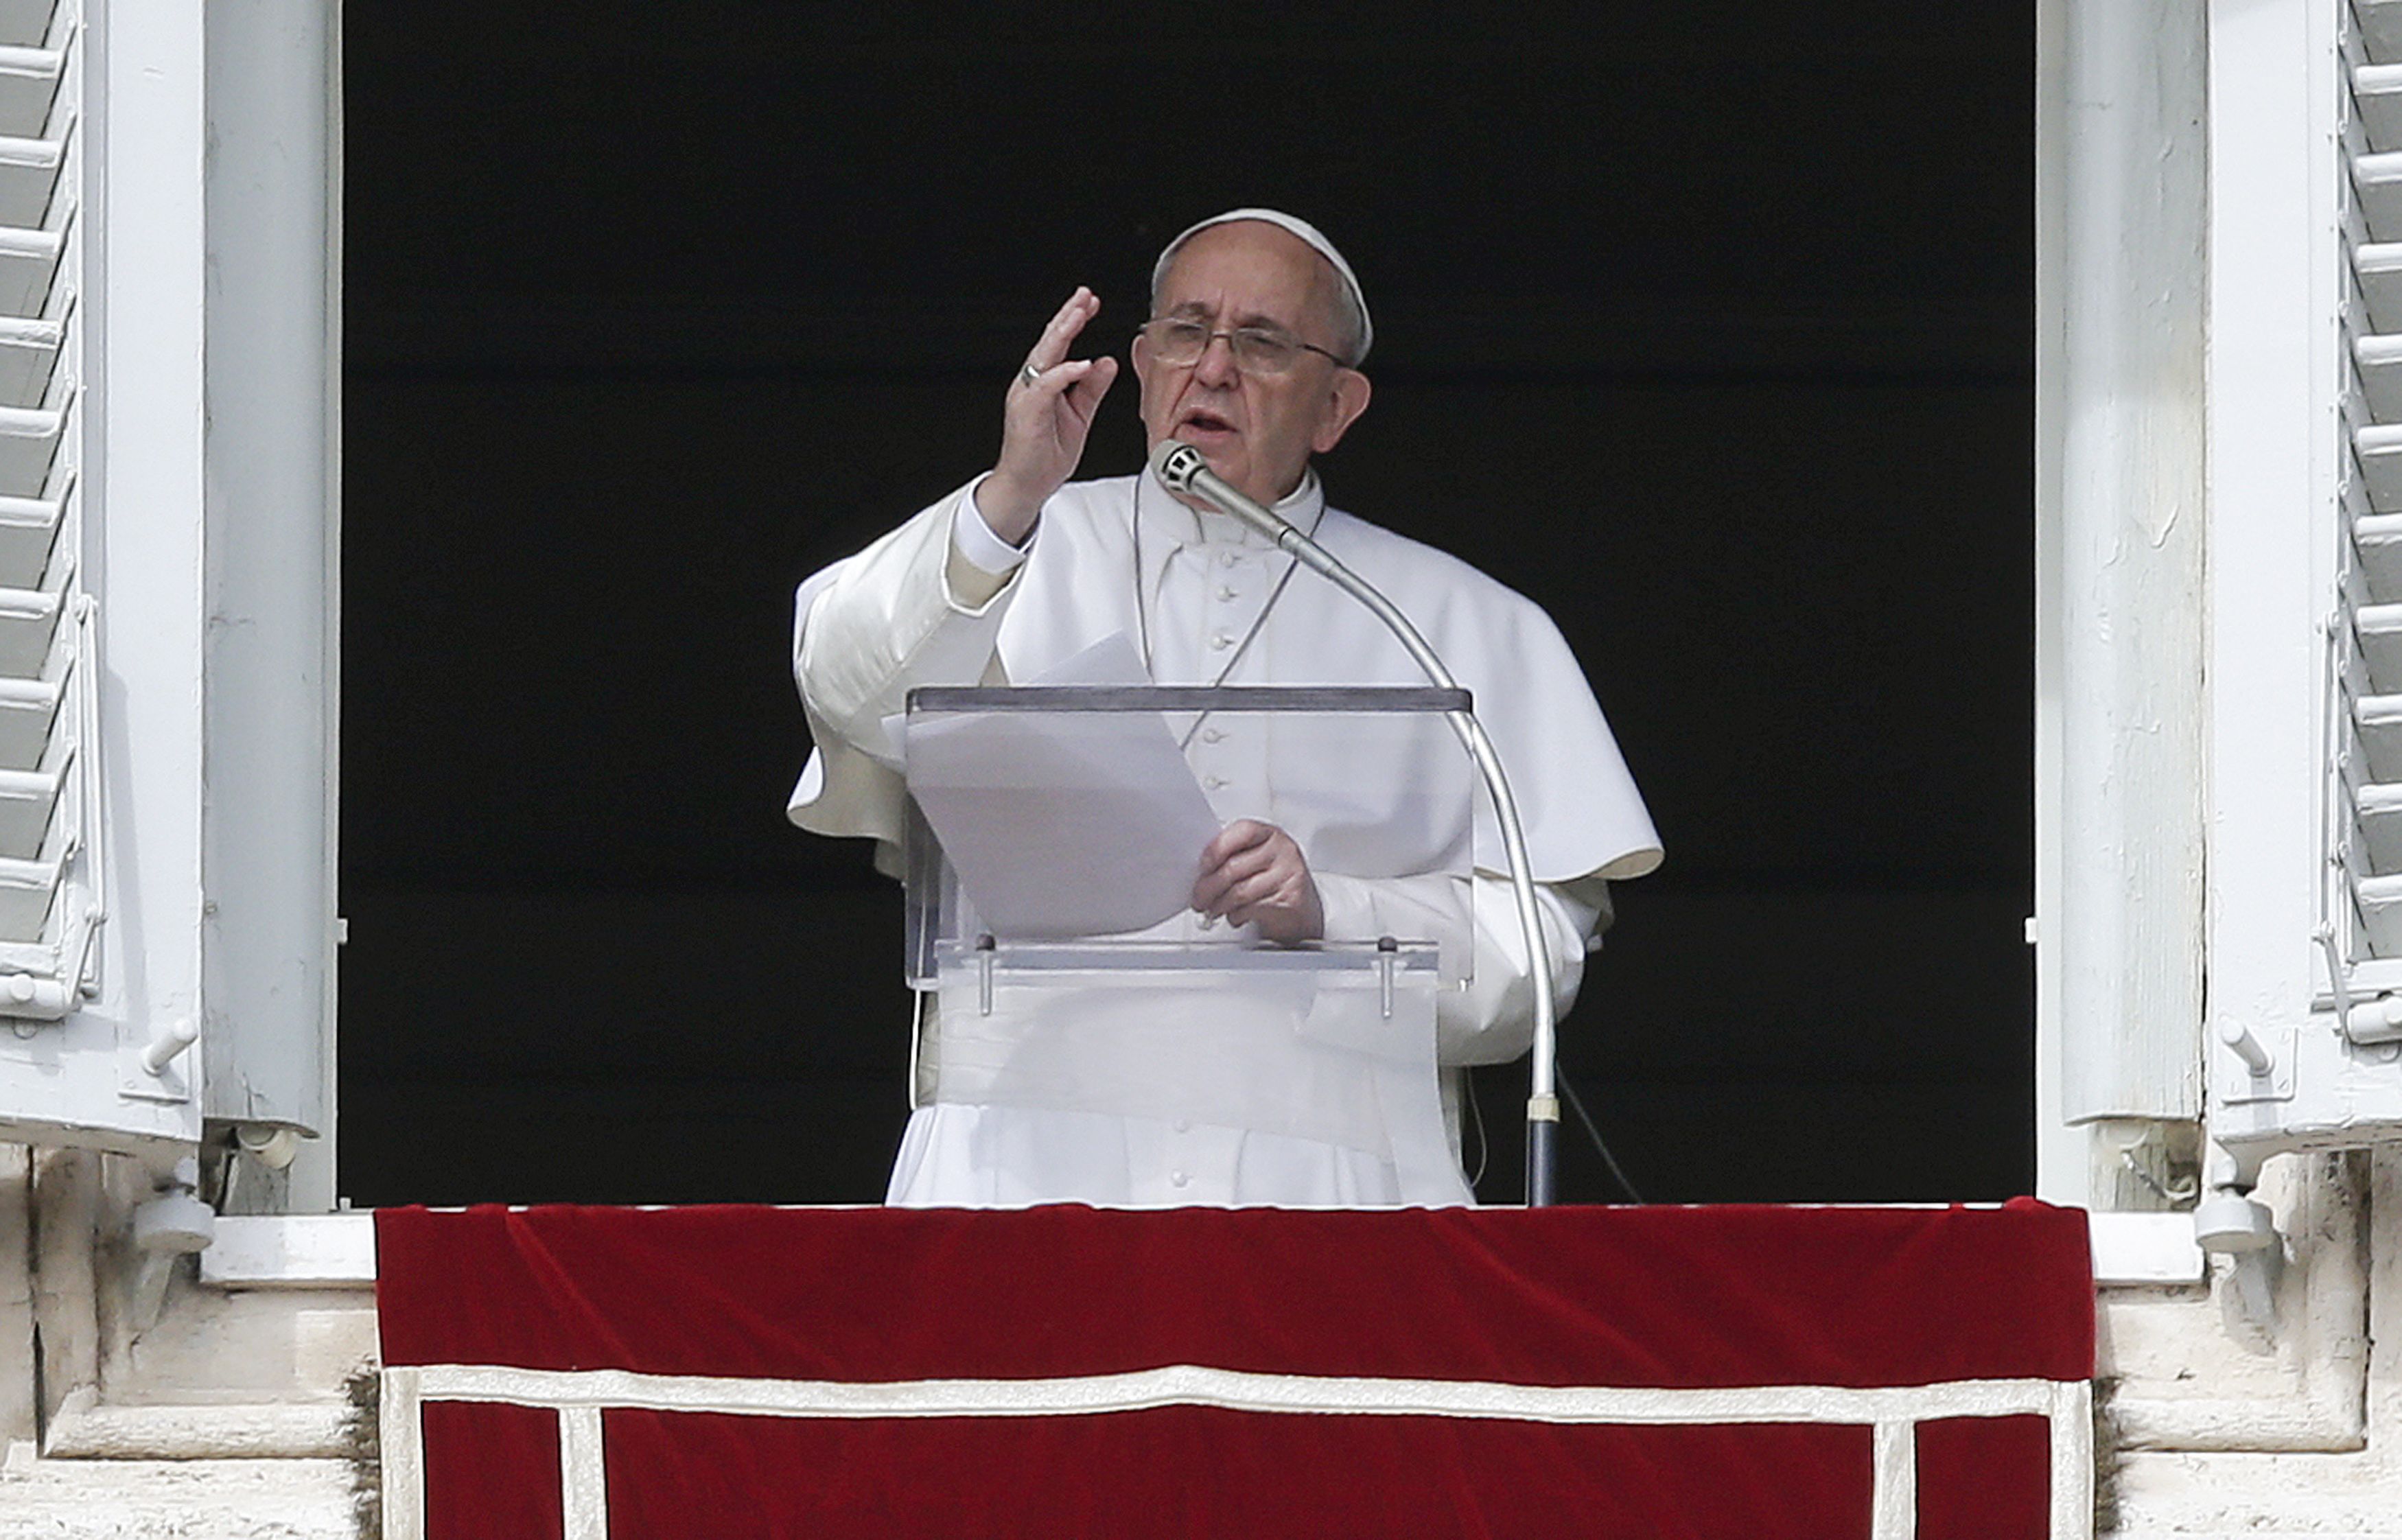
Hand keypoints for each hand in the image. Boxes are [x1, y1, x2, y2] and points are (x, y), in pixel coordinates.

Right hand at [976, 287, 1119, 543]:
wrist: (1027, 485)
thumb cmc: (1046, 452)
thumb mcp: (1080, 415)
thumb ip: (1092, 388)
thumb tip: (1107, 362)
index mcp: (1044, 381)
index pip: (1059, 343)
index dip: (1074, 321)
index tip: (1091, 303)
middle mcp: (1031, 383)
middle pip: (1050, 341)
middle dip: (1068, 316)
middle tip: (1085, 296)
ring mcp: (1026, 396)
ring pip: (1044, 356)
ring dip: (1063, 334)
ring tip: (1080, 315)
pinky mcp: (1027, 412)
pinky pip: (1045, 387)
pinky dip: (1063, 373)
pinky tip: (1081, 364)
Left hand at [1192, 819, 1323, 942]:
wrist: (1303, 909)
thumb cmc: (1273, 882)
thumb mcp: (1255, 861)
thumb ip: (1232, 857)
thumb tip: (1200, 872)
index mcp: (1270, 834)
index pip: (1242, 831)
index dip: (1217, 849)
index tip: (1202, 867)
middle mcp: (1282, 850)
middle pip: (1234, 867)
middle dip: (1208, 887)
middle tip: (1199, 899)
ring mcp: (1288, 873)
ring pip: (1240, 891)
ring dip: (1219, 905)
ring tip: (1213, 910)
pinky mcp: (1290, 898)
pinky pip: (1251, 908)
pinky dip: (1236, 916)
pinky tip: (1235, 916)